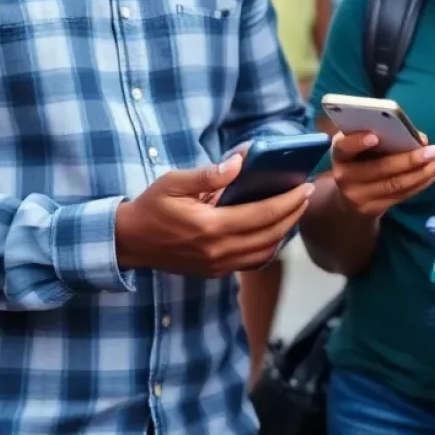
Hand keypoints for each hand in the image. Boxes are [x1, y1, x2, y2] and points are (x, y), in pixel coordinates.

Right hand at [115, 154, 313, 276]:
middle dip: (293, 214)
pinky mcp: (215, 272)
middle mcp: (217, 250)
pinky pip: (251, 262)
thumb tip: (239, 162)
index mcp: (209, 226)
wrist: (129, 242)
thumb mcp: (174, 182)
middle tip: (305, 194)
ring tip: (294, 210)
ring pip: (265, 252)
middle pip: (270, 234)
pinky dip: (269, 247)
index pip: (261, 214)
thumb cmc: (152, 206)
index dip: (287, 201)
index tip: (303, 187)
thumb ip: (208, 174)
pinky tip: (274, 230)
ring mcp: (217, 265)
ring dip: (284, 231)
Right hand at [329, 131, 434, 218]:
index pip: (344, 147)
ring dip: (423, 173)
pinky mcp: (373, 209)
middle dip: (409, 159)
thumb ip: (382, 137)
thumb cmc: (361, 159)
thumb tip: (419, 138)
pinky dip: (421, 183)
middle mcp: (345, 176)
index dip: (357, 142)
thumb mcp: (361, 146)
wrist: (349, 195)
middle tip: (434, 150)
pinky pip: (402, 195)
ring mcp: (358, 196)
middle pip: (379, 169)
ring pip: (395, 185)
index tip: (375, 136)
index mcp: (340, 153)